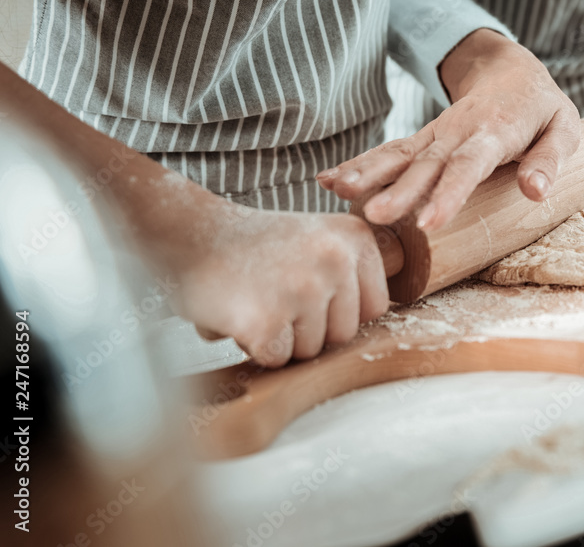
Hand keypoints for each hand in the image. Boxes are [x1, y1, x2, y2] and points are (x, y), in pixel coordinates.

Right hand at [168, 203, 388, 367]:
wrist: (187, 234)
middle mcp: (336, 259)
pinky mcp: (267, 321)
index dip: (337, 309)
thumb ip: (354, 273)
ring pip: (311, 350)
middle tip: (273, 290)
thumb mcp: (318, 239)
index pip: (374, 307)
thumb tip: (385, 318)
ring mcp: (303, 289)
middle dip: (308, 326)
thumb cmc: (253, 247)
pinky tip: (239, 311)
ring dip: (281, 336)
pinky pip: (277, 359)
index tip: (304, 283)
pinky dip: (254, 346)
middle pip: (344, 334)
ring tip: (255, 297)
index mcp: (356, 237)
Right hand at [318, 29, 580, 230]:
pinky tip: (330, 180)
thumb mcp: (564, 127)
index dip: (449, 193)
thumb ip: (550, 159)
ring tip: (337, 191)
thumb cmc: (541, 108)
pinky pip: (388, 153)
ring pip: (398, 155)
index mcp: (495, 132)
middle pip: (425, 164)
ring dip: (367, 174)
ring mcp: (435, 136)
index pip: (469, 165)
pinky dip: (359, 165)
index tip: (429, 221)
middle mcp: (458, 133)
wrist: (510, 70)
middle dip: (399, 192)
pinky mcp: (421, 141)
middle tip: (375, 216)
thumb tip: (535, 192)